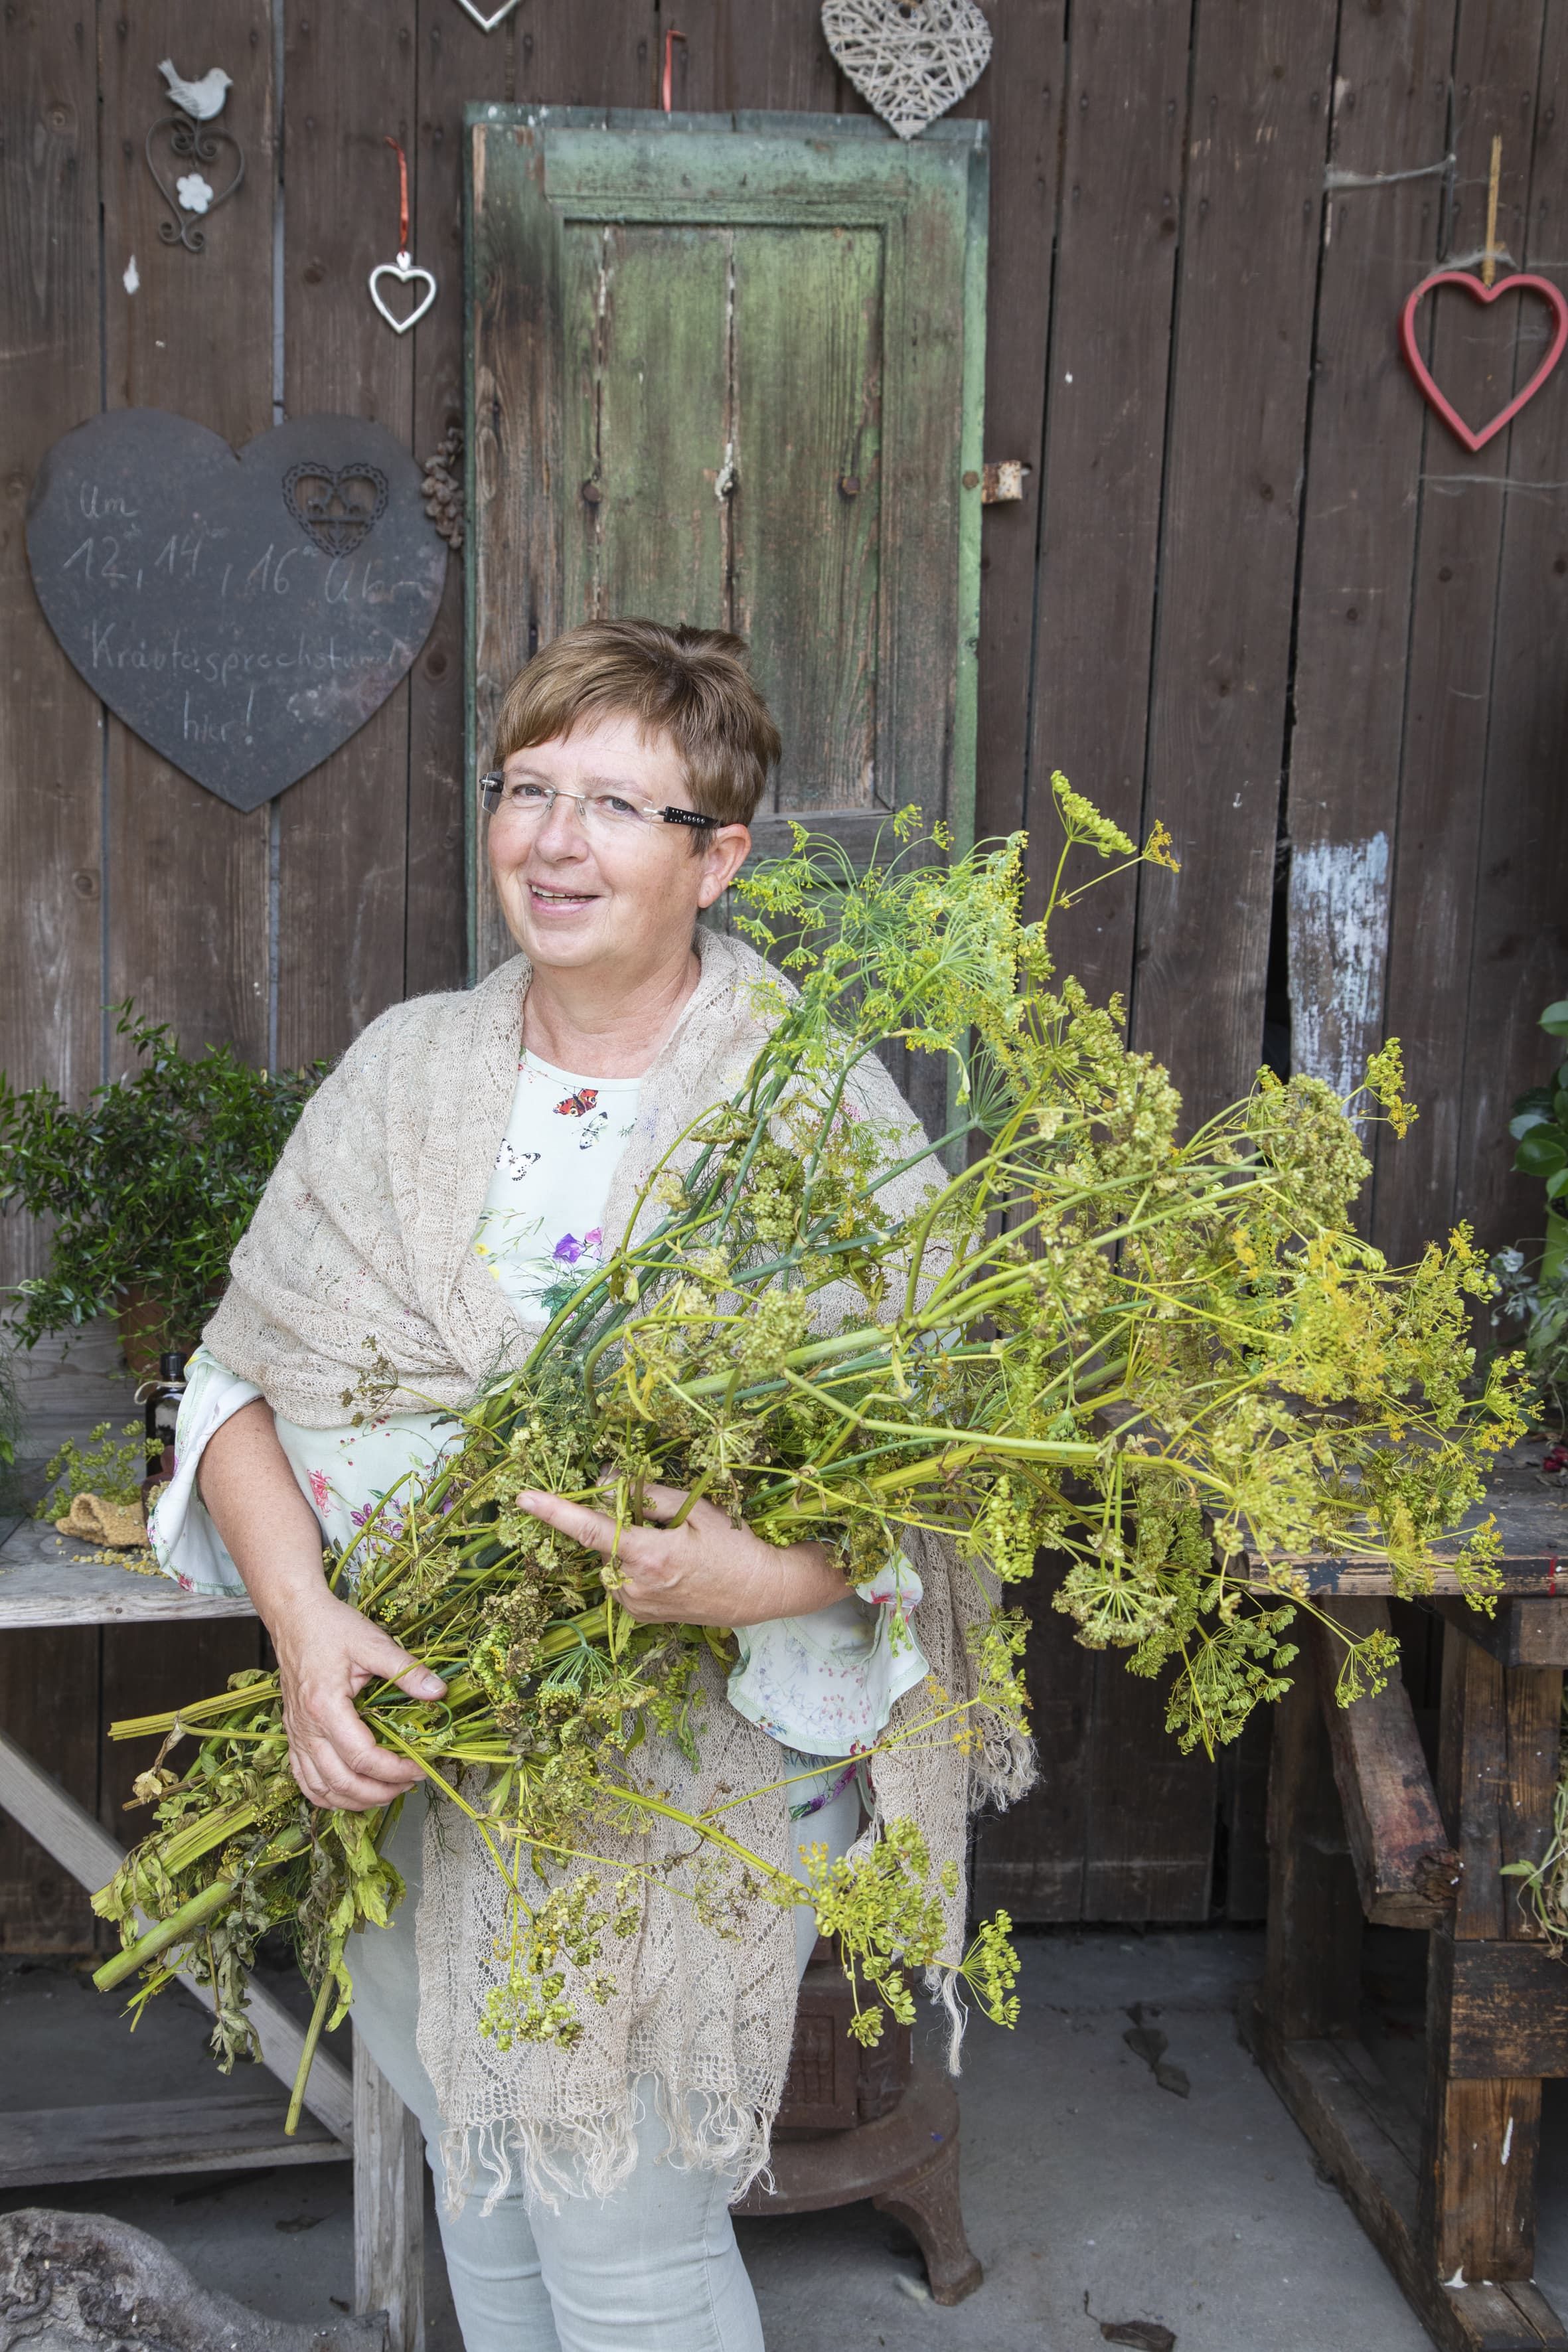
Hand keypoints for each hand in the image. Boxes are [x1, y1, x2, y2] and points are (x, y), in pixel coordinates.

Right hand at [271, 1587, 446, 1812]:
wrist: (295, 1617)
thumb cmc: (331, 1627)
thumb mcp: (373, 1642)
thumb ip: (406, 1669)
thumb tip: (439, 1691)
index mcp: (325, 1706)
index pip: (363, 1757)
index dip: (394, 1770)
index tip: (419, 1767)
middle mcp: (306, 1728)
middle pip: (342, 1782)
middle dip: (380, 1792)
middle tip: (409, 1784)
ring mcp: (296, 1734)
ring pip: (321, 1788)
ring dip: (355, 1800)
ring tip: (386, 1793)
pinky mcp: (293, 1735)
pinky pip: (304, 1779)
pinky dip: (327, 1796)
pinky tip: (348, 1795)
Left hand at [514, 1482, 848, 1627]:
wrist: (762, 1592)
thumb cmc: (735, 1544)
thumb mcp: (695, 1509)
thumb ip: (645, 1494)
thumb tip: (605, 1480)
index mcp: (649, 1556)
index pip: (589, 1530)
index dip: (554, 1512)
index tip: (523, 1498)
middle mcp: (635, 1587)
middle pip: (602, 1541)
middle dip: (617, 1521)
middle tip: (659, 1516)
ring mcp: (636, 1606)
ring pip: (611, 1560)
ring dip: (627, 1544)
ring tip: (673, 1544)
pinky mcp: (641, 1616)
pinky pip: (622, 1579)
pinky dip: (634, 1563)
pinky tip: (669, 1564)